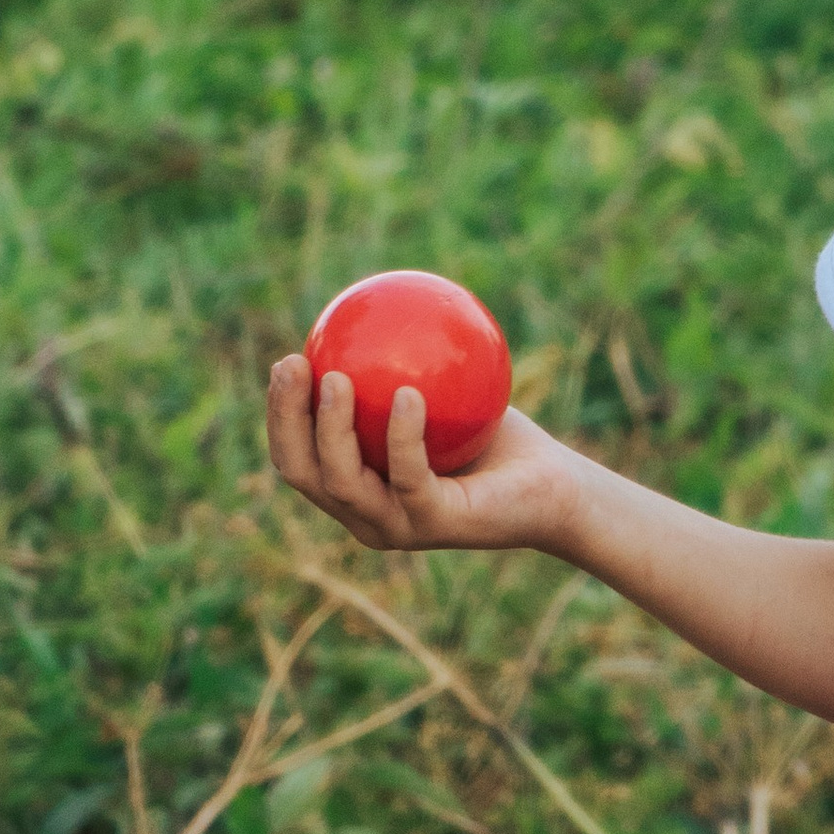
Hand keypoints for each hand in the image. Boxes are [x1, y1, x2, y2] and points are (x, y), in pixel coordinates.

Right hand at [265, 353, 578, 557]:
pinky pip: (410, 476)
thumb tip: (375, 307)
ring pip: (342, 481)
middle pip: (303, 472)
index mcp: (358, 489)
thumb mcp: (448, 392)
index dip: (280, 414)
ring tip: (335, 377)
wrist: (553, 486)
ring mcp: (397, 526)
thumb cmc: (497, 437)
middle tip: (293, 363)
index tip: (287, 360)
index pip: (299, 457)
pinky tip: (408, 394)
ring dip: (331, 427)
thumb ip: (406, 366)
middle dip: (286, 419)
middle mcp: (367, 516)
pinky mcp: (435, 524)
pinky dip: (403, 435)